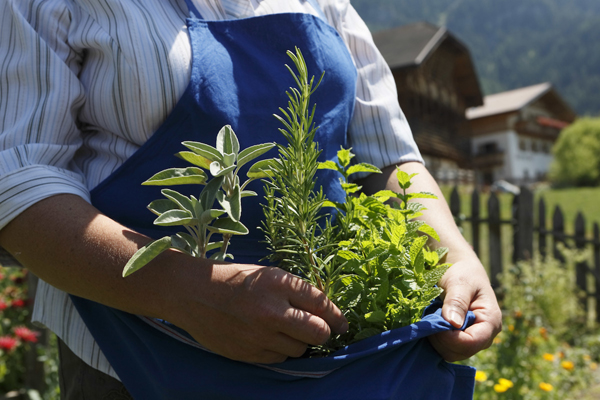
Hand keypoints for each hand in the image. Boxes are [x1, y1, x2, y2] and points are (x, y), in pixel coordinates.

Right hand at [169, 261, 348, 363]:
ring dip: (301, 341)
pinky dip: (281, 350)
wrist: (192, 293)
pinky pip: (280, 358)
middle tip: (320, 330)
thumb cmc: (233, 279)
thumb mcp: (267, 274)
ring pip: (301, 348)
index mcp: (279, 284)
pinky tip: (270, 337)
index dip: (336, 316)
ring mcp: (260, 335)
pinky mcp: (249, 353)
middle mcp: (272, 311)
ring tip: (287, 329)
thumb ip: (295, 290)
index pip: (321, 304)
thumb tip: (324, 310)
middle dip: (324, 332)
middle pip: (318, 332)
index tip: (342, 324)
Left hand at [428, 258, 501, 361]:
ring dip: (438, 340)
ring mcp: (474, 340)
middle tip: (430, 318)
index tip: (435, 323)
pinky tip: (432, 324)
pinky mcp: (462, 341)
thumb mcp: (459, 283)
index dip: (450, 338)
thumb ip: (457, 302)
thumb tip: (453, 323)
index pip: (472, 342)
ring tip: (432, 318)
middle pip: (461, 351)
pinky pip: (448, 349)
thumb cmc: (463, 273)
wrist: (462, 271)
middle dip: (442, 339)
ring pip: (453, 353)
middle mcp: (486, 335)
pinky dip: (437, 340)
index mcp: (491, 321)